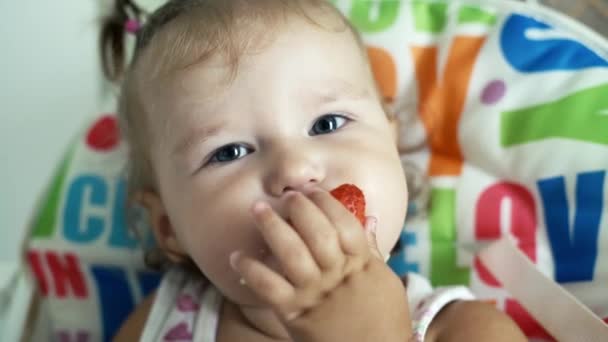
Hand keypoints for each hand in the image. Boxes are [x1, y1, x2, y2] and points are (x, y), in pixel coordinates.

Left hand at [230, 190, 411, 341]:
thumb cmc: (383, 318)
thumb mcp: (384, 280)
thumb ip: (373, 249)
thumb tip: (370, 217)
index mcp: (361, 264)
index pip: (344, 224)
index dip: (327, 203)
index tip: (313, 190)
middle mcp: (336, 275)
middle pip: (316, 233)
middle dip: (300, 209)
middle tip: (288, 196)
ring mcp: (314, 294)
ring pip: (291, 253)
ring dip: (272, 228)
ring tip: (258, 209)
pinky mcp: (294, 313)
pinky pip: (268, 288)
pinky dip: (251, 270)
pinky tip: (237, 256)